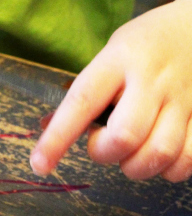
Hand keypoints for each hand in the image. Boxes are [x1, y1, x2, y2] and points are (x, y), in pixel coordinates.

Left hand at [30, 0, 191, 181]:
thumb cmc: (146, 45)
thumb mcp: (111, 53)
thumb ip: (87, 90)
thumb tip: (47, 126)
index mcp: (119, 58)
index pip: (82, 101)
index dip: (58, 138)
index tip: (39, 164)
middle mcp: (152, 79)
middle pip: (125, 135)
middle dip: (105, 153)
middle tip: (104, 144)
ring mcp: (184, 98)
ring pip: (158, 153)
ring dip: (136, 166)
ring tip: (132, 153)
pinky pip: (187, 160)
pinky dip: (169, 170)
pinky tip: (161, 157)